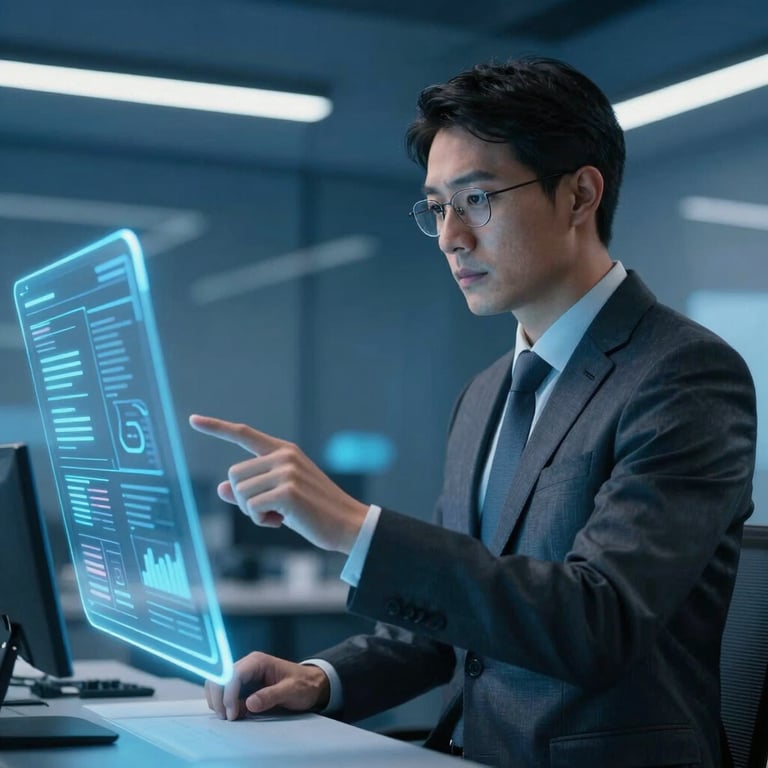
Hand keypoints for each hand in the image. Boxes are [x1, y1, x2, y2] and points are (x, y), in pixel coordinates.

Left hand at [189, 414, 368, 552]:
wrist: (347, 524)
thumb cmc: (314, 512)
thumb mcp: (280, 497)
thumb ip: (251, 489)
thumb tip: (220, 487)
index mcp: (284, 451)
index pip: (244, 434)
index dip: (216, 427)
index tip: (193, 420)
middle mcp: (284, 456)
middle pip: (234, 475)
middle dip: (243, 499)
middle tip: (270, 511)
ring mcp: (286, 471)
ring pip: (239, 492)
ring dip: (252, 512)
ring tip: (279, 516)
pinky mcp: (287, 491)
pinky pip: (250, 508)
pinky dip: (260, 521)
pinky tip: (282, 522)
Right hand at [205, 652, 329, 719]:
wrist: (311, 684)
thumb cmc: (303, 684)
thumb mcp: (291, 690)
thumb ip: (271, 695)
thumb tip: (249, 703)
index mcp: (257, 661)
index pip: (232, 674)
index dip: (228, 694)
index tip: (232, 713)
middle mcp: (247, 665)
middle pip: (219, 677)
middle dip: (219, 698)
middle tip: (226, 718)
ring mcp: (244, 675)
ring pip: (218, 684)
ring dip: (218, 701)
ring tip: (229, 716)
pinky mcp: (243, 686)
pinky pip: (225, 693)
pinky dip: (223, 703)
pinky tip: (233, 713)